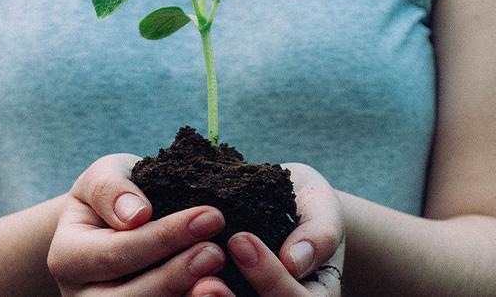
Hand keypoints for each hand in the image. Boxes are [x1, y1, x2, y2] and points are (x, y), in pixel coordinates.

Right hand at [47, 154, 228, 295]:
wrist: (114, 223)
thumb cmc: (113, 195)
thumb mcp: (105, 176)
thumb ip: (112, 189)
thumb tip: (136, 214)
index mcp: (66, 258)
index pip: (116, 254)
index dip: (164, 237)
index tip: (210, 216)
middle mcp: (81, 296)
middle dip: (176, 276)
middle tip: (217, 252)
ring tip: (219, 276)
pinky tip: (216, 292)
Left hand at [190, 163, 344, 296]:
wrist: (285, 208)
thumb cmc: (307, 207)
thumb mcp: (321, 209)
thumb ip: (319, 234)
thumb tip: (295, 262)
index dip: (270, 278)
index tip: (240, 240)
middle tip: (205, 286)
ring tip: (191, 289)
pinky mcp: (223, 295)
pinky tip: (175, 287)